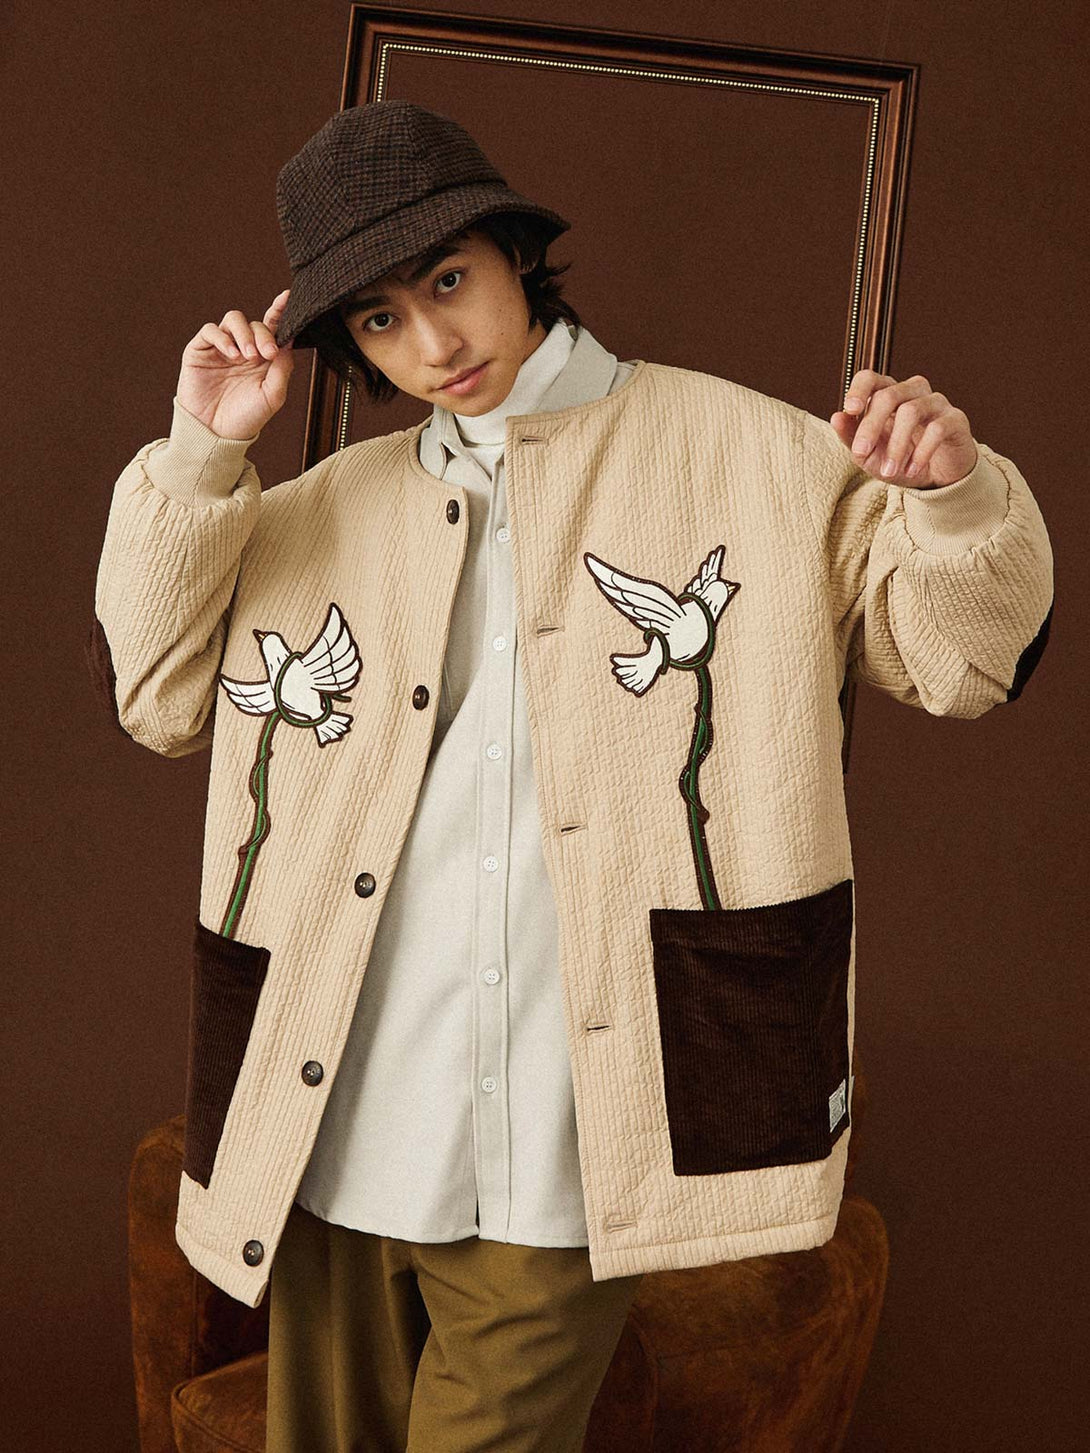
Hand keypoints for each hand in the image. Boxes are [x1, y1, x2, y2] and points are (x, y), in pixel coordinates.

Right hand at [176, 288, 294, 439]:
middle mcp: (243, 348)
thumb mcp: (272, 395)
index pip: (272, 327)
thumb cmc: (246, 418)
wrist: (216, 434)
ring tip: (247, 356)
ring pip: (233, 320)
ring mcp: (221, 348)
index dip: (279, 310)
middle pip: (254, 323)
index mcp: (263, 358)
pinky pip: (211, 331)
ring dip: (243, 334)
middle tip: (266, 354)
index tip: (287, 297)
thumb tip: (289, 340)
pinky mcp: (200, 350)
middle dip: (263, 335)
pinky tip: (231, 354)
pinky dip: (222, 338)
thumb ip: (283, 368)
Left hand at [829, 370, 978, 487]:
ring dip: (896, 445)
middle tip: (861, 452)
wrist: (938, 477)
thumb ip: (852, 437)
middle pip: (888, 396)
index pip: (870, 378)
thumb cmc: (901, 460)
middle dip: (870, 426)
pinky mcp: (955, 418)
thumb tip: (836, 417)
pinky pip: (937, 428)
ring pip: (911, 411)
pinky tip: (911, 470)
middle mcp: (912, 392)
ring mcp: (935, 402)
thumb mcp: (870, 455)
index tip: (851, 410)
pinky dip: (921, 452)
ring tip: (889, 471)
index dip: (858, 389)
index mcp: (887, 395)